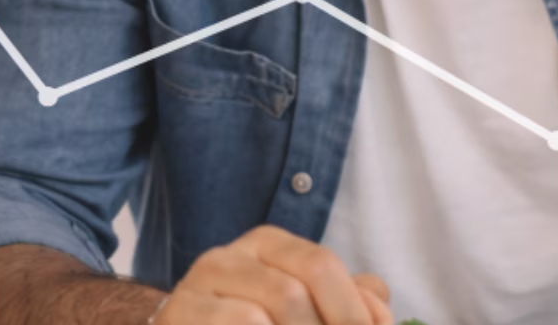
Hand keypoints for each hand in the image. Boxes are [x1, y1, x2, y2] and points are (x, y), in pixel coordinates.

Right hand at [156, 226, 393, 324]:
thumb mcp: (306, 310)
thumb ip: (349, 303)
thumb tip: (379, 312)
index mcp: (268, 244)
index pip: (321, 265)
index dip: (352, 312)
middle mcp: (229, 255)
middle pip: (293, 294)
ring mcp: (197, 285)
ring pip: (263, 313)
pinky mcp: (178, 313)